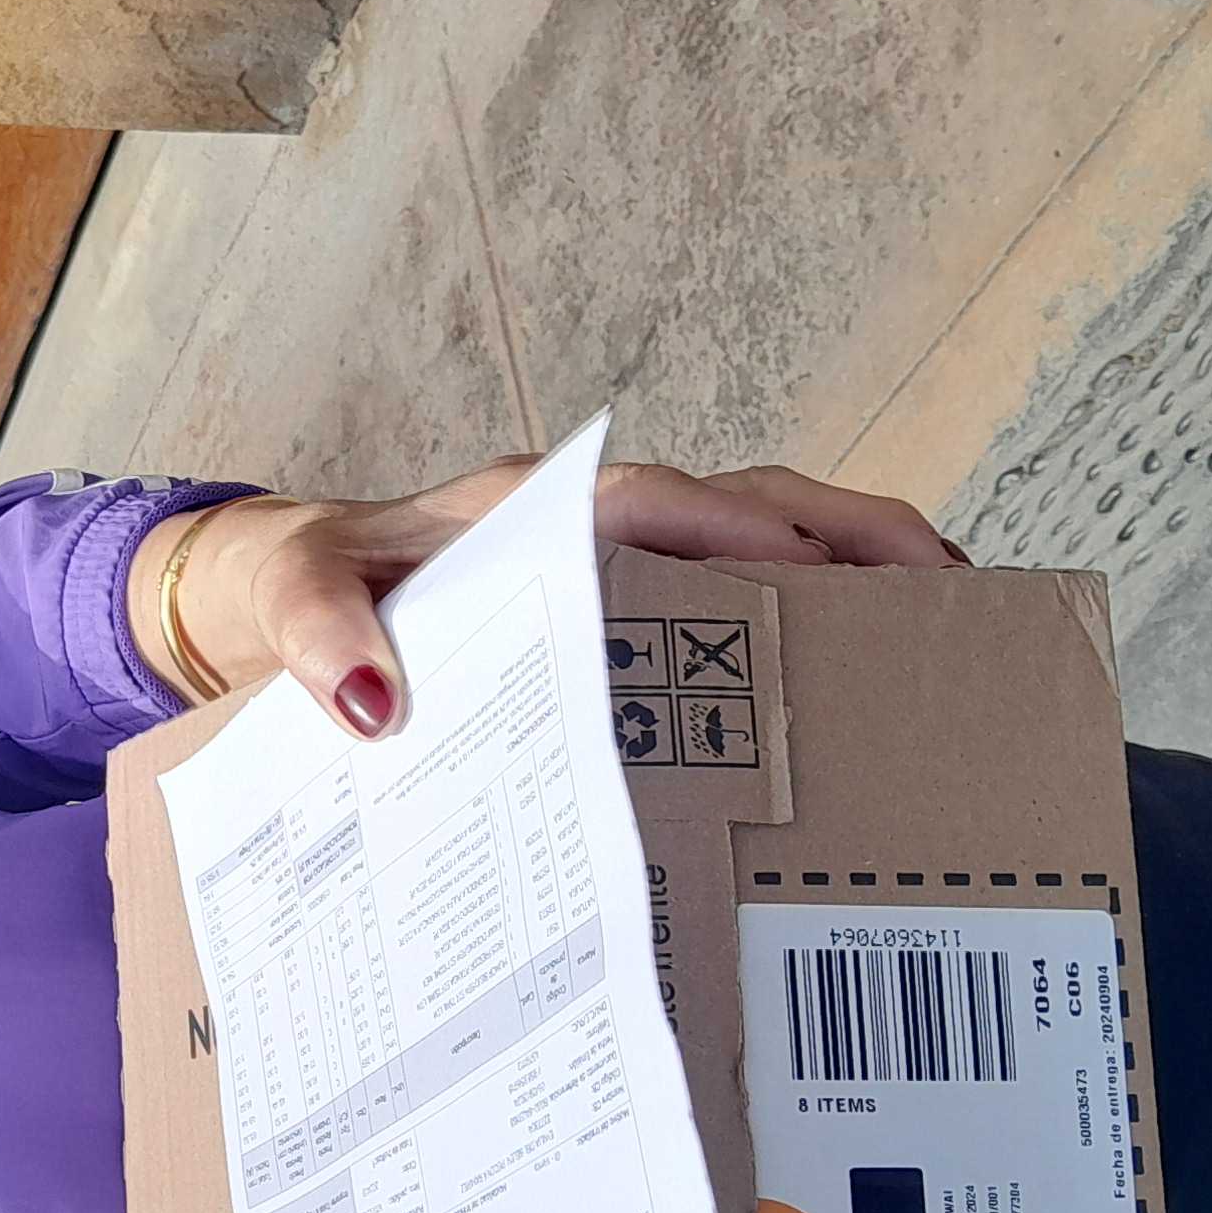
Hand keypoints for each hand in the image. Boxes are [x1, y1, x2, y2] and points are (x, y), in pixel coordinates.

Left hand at [137, 461, 969, 741]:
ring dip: (846, 593)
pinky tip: (843, 707)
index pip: (670, 505)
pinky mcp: (607, 619)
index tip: (862, 565)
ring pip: (754, 558)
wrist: (247, 601)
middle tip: (964, 607)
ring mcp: (605, 571)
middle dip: (861, 549)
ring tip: (944, 660)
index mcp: (527, 513)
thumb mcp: (282, 603)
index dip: (769, 527)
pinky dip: (792, 639)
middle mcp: (582, 529)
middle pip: (753, 514)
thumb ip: (319, 637)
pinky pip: (721, 613)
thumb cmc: (280, 586)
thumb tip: (377, 697)